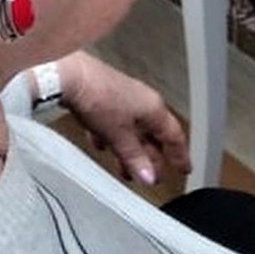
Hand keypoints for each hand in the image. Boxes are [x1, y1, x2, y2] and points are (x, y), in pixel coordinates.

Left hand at [51, 54, 187, 190]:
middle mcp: (143, 101)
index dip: (180, 155)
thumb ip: (134, 158)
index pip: (174, 136)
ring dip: (130, 151)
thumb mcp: (119, 137)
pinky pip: (115, 123)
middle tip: (152, 176)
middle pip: (154, 135)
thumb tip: (148, 176)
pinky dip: (112, 138)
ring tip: (124, 168)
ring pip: (133, 130)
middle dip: (152, 158)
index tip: (183, 169)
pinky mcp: (105, 97)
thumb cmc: (99, 98)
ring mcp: (124, 98)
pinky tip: (102, 144)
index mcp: (154, 109)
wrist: (71, 77)